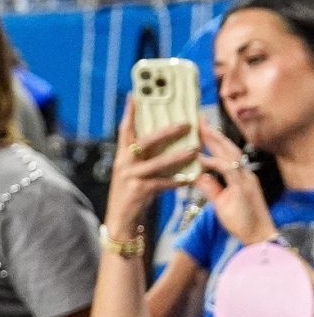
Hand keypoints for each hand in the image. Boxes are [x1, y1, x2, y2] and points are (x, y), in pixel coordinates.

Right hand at [102, 101, 197, 239]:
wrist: (121, 221)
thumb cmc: (132, 194)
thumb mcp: (133, 172)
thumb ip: (145, 157)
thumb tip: (166, 140)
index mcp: (122, 156)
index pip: (125, 129)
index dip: (130, 112)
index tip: (136, 94)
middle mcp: (123, 163)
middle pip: (145, 142)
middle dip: (165, 131)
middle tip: (186, 123)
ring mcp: (130, 177)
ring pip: (157, 162)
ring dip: (178, 156)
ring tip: (195, 149)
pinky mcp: (139, 191)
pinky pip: (163, 183)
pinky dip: (178, 181)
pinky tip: (191, 178)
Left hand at [192, 123, 275, 245]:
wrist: (258, 237)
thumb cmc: (242, 222)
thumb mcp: (221, 203)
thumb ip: (211, 188)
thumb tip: (198, 176)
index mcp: (240, 176)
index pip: (226, 153)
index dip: (214, 141)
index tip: (201, 130)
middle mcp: (245, 174)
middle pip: (229, 148)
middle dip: (214, 133)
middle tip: (198, 120)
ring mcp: (246, 179)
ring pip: (231, 154)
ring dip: (215, 140)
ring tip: (201, 129)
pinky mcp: (244, 188)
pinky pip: (228, 170)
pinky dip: (214, 162)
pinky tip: (200, 157)